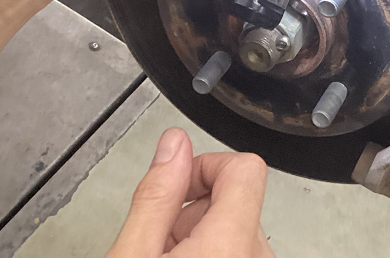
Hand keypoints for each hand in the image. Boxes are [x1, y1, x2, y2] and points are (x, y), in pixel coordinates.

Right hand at [108, 128, 273, 257]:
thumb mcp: (132, 255)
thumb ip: (156, 196)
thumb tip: (174, 144)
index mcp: (233, 243)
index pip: (245, 167)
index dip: (205, 166)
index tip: (177, 185)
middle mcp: (257, 255)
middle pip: (237, 196)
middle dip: (191, 207)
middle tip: (157, 240)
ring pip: (235, 224)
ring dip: (198, 233)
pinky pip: (238, 248)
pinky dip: (209, 251)